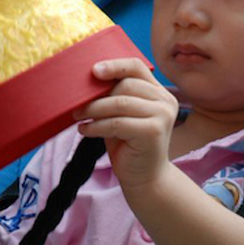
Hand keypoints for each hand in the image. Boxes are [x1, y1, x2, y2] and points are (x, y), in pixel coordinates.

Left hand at [74, 58, 178, 190]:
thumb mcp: (122, 116)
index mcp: (159, 93)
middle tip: (77, 106)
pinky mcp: (154, 131)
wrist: (145, 178)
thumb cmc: (130, 146)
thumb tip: (86, 82)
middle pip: (125, 85)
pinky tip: (84, 130)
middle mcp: (165, 101)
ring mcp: (162, 115)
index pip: (137, 67)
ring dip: (94, 109)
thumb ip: (114, 98)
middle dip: (97, 95)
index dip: (114, 65)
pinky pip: (117, 123)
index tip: (93, 71)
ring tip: (79, 117)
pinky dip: (96, 126)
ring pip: (120, 103)